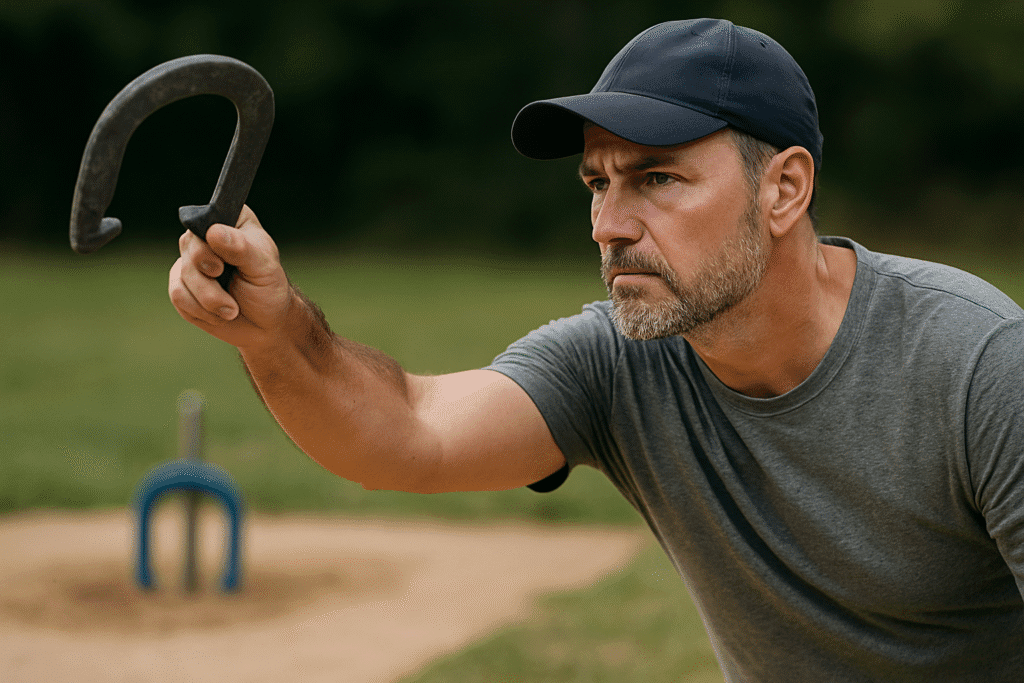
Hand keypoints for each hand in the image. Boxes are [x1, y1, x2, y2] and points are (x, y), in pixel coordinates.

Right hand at [169, 205, 292, 349]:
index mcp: (231, 220)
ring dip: (208, 300)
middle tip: (232, 298)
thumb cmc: (268, 289)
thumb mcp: (263, 268)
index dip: (210, 245)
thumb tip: (213, 232)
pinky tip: (218, 314)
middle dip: (210, 282)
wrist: (264, 324)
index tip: (221, 268)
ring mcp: (191, 259)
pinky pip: (178, 294)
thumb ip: (241, 249)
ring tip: (231, 310)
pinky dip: (199, 310)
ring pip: (182, 275)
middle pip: (190, 249)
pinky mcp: (181, 282)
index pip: (207, 220)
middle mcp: (206, 235)